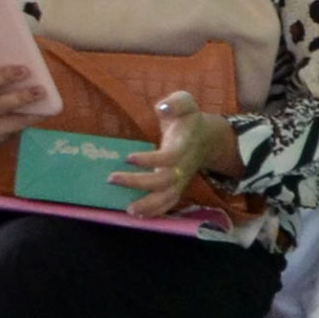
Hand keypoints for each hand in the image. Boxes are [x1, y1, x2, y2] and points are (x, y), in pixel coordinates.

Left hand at [113, 89, 236, 216]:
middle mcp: (183, 166)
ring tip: (127, 209)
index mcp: (184, 145)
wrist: (207, 138)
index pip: (169, 157)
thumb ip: (175, 103)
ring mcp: (181, 179)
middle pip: (164, 181)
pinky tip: (137, 215)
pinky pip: (168, 203)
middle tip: (111, 179)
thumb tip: (162, 108)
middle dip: (138, 183)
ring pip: (168, 197)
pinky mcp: (177, 187)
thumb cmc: (189, 119)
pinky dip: (155, 212)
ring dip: (148, 205)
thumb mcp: (185, 102)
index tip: (128, 158)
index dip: (150, 160)